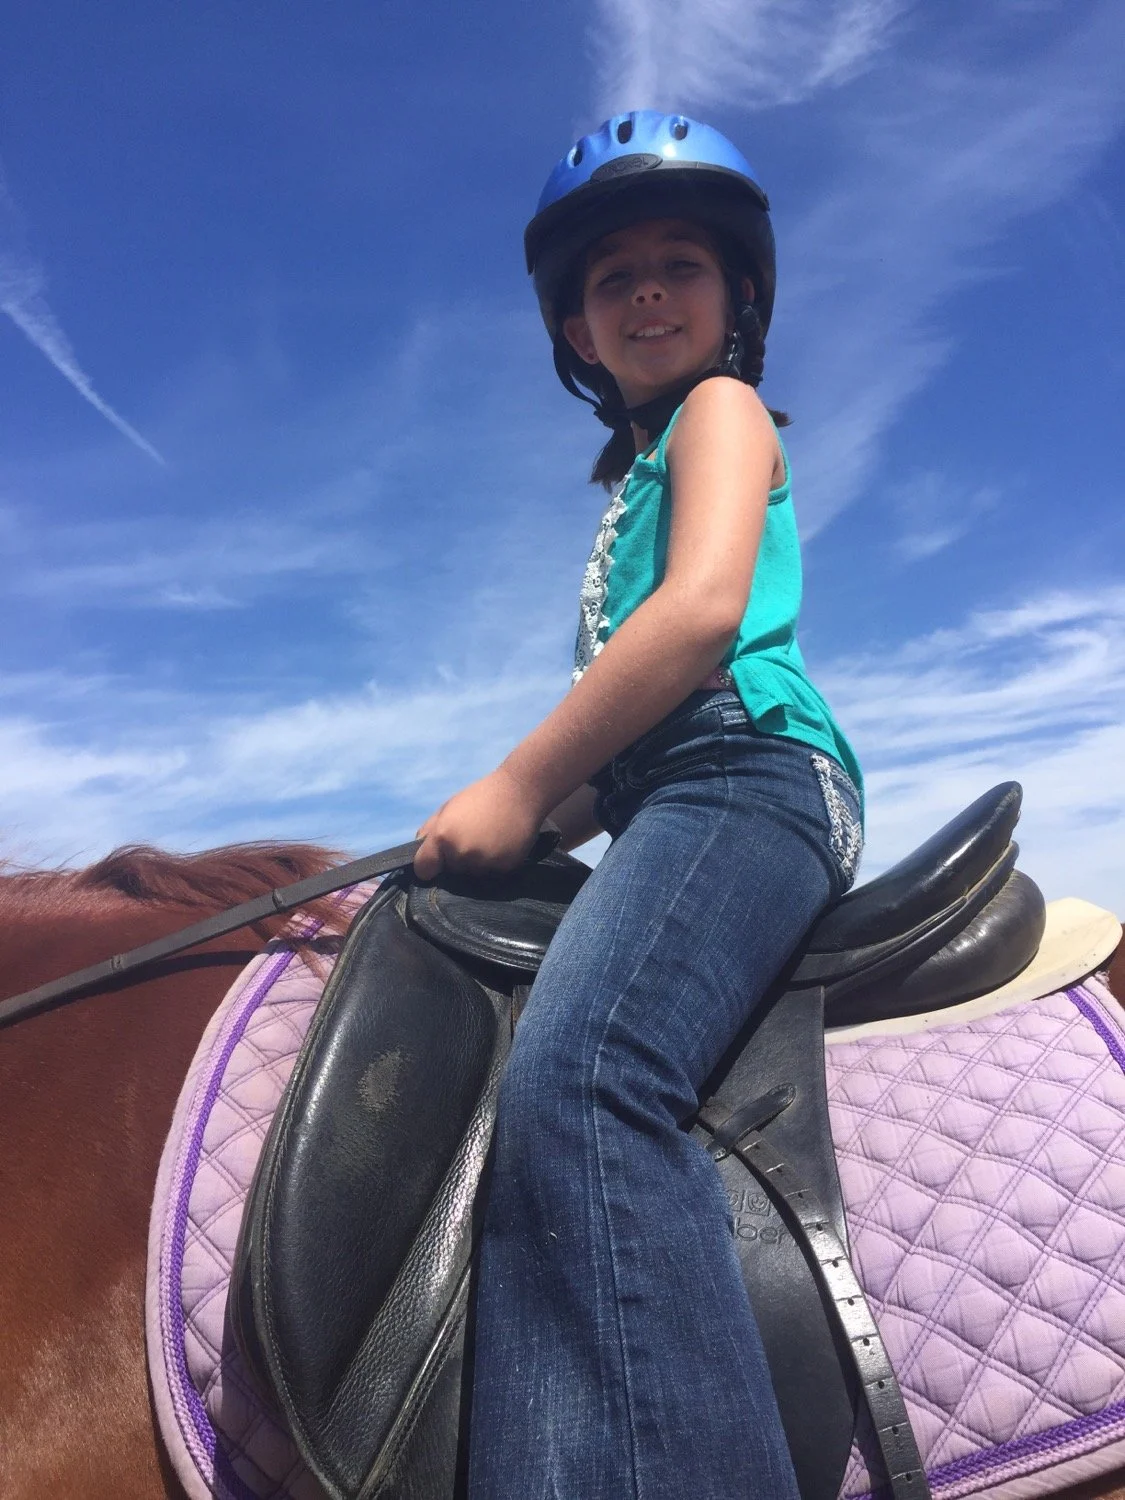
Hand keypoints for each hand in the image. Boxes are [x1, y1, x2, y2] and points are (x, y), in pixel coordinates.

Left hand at [414, 767, 546, 880]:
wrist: (520, 792)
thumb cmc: (480, 796)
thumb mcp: (448, 808)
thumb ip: (428, 831)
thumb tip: (419, 854)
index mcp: (443, 837)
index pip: (423, 869)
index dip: (429, 865)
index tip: (436, 861)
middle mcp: (461, 854)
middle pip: (450, 872)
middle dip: (455, 860)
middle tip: (470, 840)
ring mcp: (483, 863)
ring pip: (471, 875)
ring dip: (475, 864)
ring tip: (487, 843)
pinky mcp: (503, 868)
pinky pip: (491, 874)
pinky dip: (493, 865)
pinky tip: (500, 846)